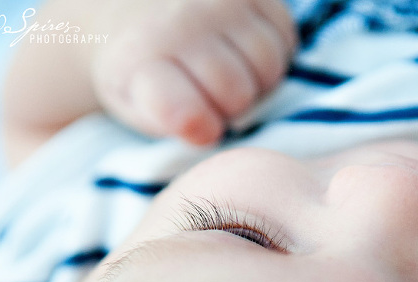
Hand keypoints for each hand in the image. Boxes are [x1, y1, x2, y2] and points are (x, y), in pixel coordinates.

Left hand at [91, 0, 296, 143]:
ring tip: (229, 76)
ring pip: (269, 67)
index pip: (184, 112)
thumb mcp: (135, 107)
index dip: (200, 126)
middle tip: (209, 98)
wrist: (132, 9)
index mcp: (142, 61)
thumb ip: (170, 127)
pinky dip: (273, 54)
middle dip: (230, 107)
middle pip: (238, 94)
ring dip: (256, 82)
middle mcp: (182, 23)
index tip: (197, 126)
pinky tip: (243, 52)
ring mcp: (219, 1)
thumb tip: (212, 133)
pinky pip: (286, 38)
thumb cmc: (140, 74)